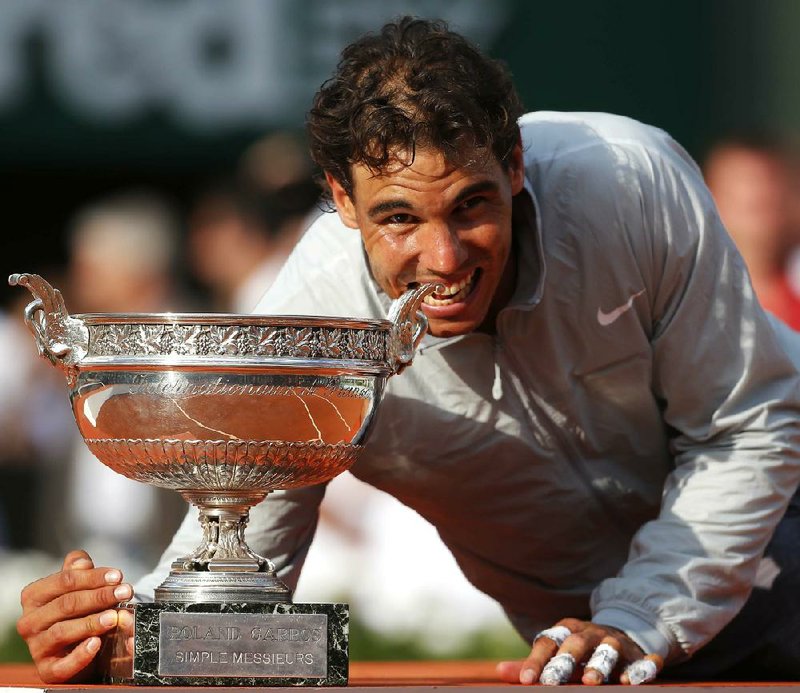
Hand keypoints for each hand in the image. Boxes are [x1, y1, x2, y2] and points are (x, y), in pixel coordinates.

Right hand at [16, 550, 133, 682]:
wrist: (77, 648)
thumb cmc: (77, 612)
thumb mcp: (78, 587)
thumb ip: (78, 571)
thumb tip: (82, 562)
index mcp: (35, 596)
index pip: (64, 580)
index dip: (93, 577)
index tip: (118, 576)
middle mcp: (30, 621)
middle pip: (66, 604)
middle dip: (99, 596)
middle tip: (125, 592)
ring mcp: (37, 647)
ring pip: (62, 631)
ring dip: (91, 623)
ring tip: (114, 617)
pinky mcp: (47, 670)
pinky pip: (62, 665)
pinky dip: (80, 655)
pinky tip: (96, 644)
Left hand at [497, 618, 663, 684]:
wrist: (619, 633)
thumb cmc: (579, 650)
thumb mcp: (557, 652)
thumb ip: (532, 664)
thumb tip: (499, 672)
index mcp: (566, 631)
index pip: (547, 642)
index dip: (536, 661)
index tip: (526, 681)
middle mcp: (589, 634)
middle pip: (575, 644)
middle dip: (564, 661)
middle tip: (553, 681)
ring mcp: (615, 642)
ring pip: (608, 649)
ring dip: (599, 664)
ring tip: (591, 682)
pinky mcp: (637, 655)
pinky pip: (642, 661)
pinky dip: (640, 669)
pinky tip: (631, 681)